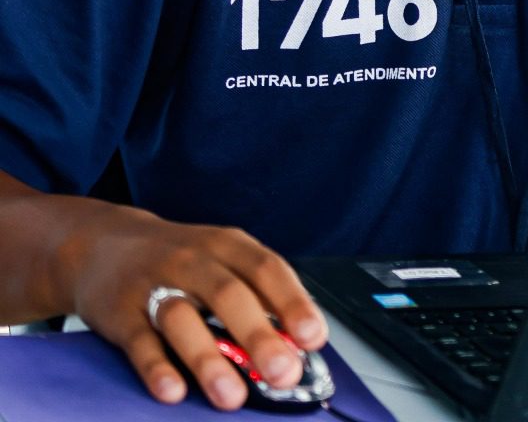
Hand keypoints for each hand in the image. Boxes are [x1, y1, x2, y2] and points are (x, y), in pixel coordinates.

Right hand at [60, 205, 327, 409]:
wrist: (101, 244)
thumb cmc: (181, 261)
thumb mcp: (224, 261)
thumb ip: (260, 296)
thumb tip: (299, 344)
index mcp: (228, 246)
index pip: (267, 269)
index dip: (292, 303)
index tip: (313, 338)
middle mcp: (192, 260)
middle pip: (229, 295)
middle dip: (259, 336)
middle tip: (283, 373)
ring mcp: (153, 284)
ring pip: (182, 319)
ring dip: (209, 359)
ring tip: (232, 397)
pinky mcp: (119, 313)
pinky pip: (138, 341)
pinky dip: (156, 367)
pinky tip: (174, 391)